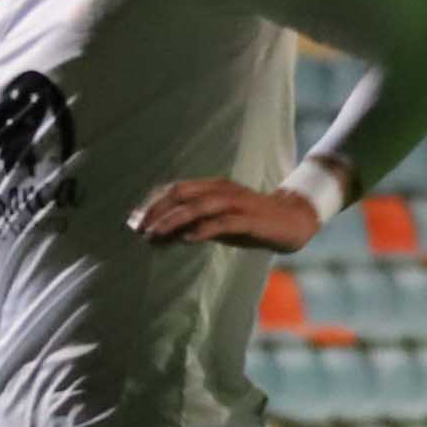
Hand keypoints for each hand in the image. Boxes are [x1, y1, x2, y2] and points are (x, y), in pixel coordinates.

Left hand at [133, 177, 324, 252]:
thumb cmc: (251, 223)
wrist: (292, 221)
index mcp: (213, 188)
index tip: (134, 222)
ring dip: (173, 220)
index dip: (152, 204)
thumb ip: (191, 226)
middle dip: (157, 211)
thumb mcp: (218, 224)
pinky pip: (224, 222)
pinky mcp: (250, 219)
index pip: (175, 190)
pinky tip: (189, 239)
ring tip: (155, 234)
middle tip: (139, 229)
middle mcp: (222, 190)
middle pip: (182, 194)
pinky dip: (204, 229)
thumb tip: (160, 237)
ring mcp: (237, 203)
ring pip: (199, 207)